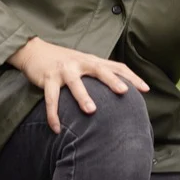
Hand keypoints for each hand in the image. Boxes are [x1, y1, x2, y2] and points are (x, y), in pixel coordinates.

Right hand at [8, 37, 149, 132]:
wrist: (34, 51)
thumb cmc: (64, 61)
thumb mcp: (84, 63)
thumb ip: (99, 73)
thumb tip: (121, 90)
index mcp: (92, 60)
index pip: (116, 66)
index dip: (131, 77)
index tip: (146, 89)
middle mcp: (80, 62)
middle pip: (99, 69)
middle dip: (112, 80)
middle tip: (124, 92)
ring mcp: (64, 69)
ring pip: (75, 83)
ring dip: (83, 96)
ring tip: (91, 111)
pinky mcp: (48, 77)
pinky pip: (51, 98)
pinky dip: (53, 114)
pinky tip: (56, 128)